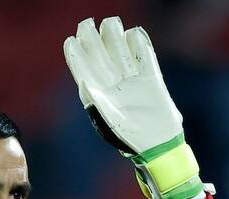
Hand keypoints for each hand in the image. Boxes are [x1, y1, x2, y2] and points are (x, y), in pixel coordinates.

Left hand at [63, 17, 204, 198]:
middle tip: (86, 23)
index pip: (84, 69)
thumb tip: (83, 82)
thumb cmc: (130, 137)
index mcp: (99, 94)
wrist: (158, 144)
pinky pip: (145, 57)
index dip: (76, 55)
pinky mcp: (152, 79)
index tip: (71, 40)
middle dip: (92, 39)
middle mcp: (114, 85)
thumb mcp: (109, 120)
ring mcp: (132, 80)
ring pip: (120, 52)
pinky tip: (134, 34)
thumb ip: (96, 101)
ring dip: (114, 37)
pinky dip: (140, 45)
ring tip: (111, 23)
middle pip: (100, 56)